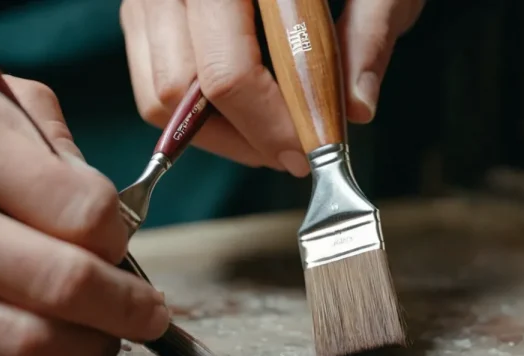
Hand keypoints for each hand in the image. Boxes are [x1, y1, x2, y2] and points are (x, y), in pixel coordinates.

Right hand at [0, 63, 168, 355]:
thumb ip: (51, 142)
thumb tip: (109, 216)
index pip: (82, 211)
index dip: (119, 236)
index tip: (122, 243)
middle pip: (64, 285)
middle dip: (128, 308)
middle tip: (150, 313)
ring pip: (26, 347)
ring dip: (86, 350)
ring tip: (102, 336)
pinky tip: (37, 348)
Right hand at [120, 0, 425, 176]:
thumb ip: (369, 34)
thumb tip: (356, 112)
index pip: (229, 72)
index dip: (270, 127)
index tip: (308, 153)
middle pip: (177, 90)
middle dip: (240, 136)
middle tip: (290, 149)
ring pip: (157, 89)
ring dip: (214, 129)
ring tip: (270, 129)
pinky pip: (154, 70)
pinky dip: (196, 102)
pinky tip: (245, 99)